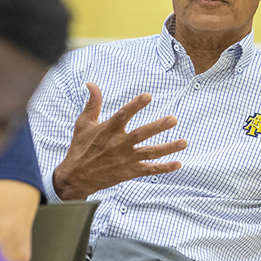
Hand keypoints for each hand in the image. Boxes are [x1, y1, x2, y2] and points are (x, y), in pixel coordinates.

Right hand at [52, 82, 187, 199]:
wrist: (76, 177)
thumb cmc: (80, 148)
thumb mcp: (83, 124)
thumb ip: (92, 104)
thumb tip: (91, 84)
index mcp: (107, 130)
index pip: (123, 115)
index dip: (135, 105)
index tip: (148, 96)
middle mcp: (118, 145)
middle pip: (141, 134)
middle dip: (157, 127)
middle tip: (173, 119)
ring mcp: (125, 159)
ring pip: (150, 153)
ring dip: (168, 148)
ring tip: (184, 142)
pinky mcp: (129, 172)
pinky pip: (149, 170)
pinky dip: (164, 168)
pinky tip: (178, 163)